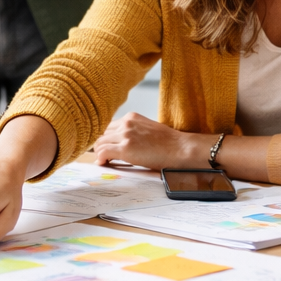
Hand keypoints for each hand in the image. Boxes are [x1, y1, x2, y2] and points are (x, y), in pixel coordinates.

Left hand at [92, 113, 211, 169]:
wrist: (180, 149)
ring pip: (100, 143)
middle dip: (102, 145)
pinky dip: (101, 159)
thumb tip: (123, 142)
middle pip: (102, 134)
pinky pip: (103, 152)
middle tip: (103, 156)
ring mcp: (125, 135)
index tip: (106, 146)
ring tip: (104, 161)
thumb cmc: (168, 143)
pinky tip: (104, 163)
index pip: (109, 126)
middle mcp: (126, 123)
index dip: (106, 138)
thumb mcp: (148, 129)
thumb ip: (134, 131)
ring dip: (100, 153)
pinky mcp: (125, 148)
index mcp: (132, 117)